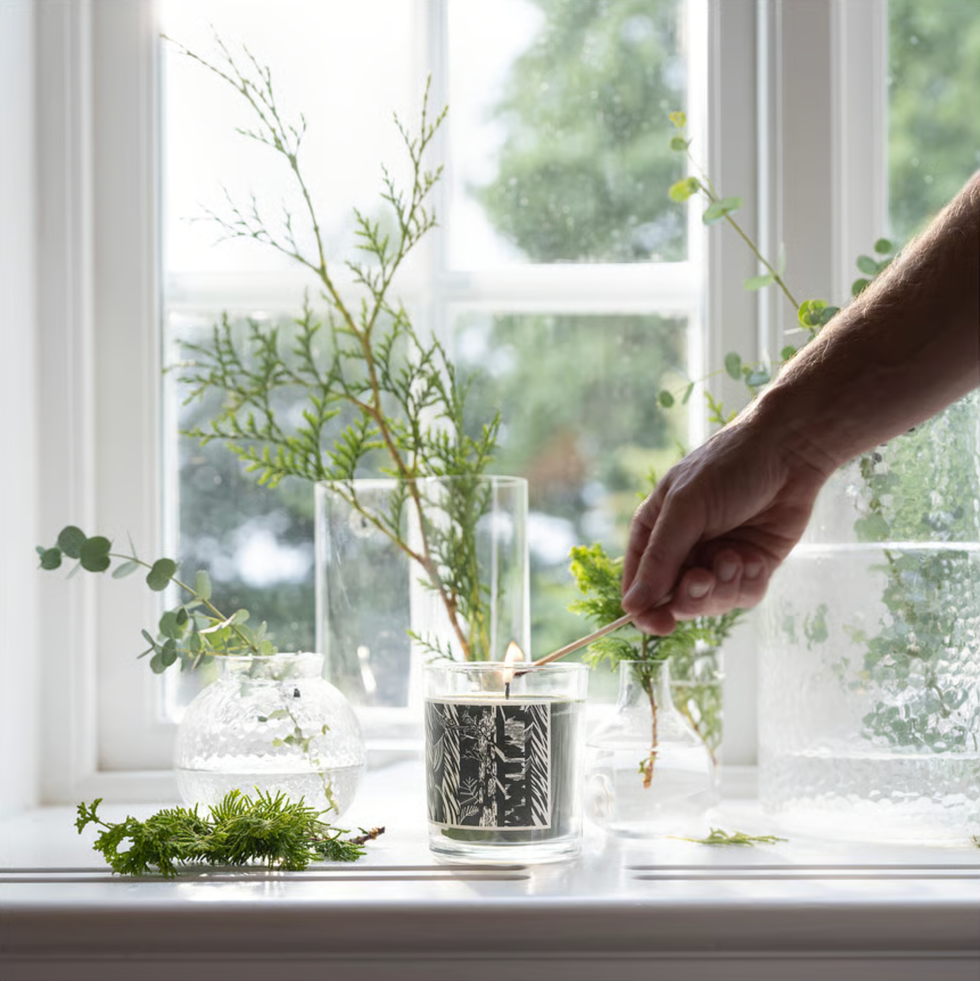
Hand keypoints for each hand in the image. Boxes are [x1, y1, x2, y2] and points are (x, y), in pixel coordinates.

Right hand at [621, 412, 829, 634]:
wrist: (789, 453)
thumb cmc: (727, 468)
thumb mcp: (685, 508)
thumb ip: (659, 559)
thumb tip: (631, 607)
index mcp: (654, 532)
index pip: (638, 585)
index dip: (645, 610)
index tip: (659, 625)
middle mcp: (683, 551)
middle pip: (674, 601)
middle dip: (691, 596)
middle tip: (704, 577)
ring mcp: (717, 561)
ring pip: (711, 604)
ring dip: (724, 586)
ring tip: (736, 556)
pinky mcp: (750, 567)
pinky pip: (743, 597)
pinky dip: (749, 583)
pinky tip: (755, 557)